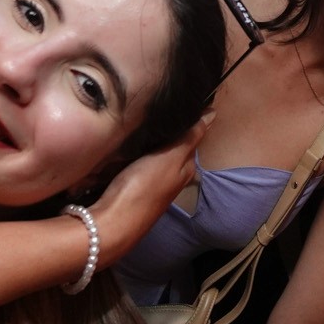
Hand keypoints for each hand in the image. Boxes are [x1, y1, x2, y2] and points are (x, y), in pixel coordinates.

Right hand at [87, 115, 208, 262]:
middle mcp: (172, 177)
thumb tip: (213, 114)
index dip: (190, 120)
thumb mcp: (170, 157)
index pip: (192, 138)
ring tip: (144, 118)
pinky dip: (137, 151)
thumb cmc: (142, 188)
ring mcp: (152, 183)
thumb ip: (189, 137)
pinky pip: (138, 162)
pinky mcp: (132, 186)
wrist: (111, 223)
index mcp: (185, 168)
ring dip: (152, 140)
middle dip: (169, 129)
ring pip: (155, 154)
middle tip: (161, 106)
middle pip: (173, 146)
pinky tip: (129, 143)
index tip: (184, 100)